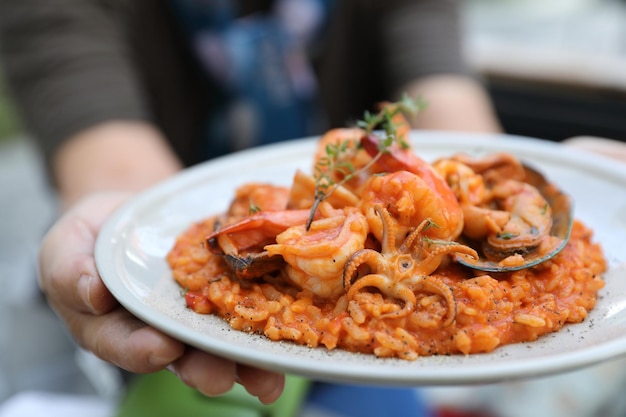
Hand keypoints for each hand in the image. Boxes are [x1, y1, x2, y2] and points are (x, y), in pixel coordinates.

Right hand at [38, 191, 284, 402]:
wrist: (137, 212)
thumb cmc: (95, 235)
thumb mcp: (68, 246)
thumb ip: (70, 270)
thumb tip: (92, 291)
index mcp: (114, 327)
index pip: (123, 345)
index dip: (141, 351)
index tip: (162, 349)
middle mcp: (159, 331)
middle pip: (181, 359)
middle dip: (205, 370)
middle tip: (222, 376)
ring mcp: (196, 317)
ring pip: (220, 346)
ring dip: (245, 364)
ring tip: (268, 379)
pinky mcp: (226, 295)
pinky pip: (247, 311)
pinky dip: (269, 323)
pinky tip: (291, 333)